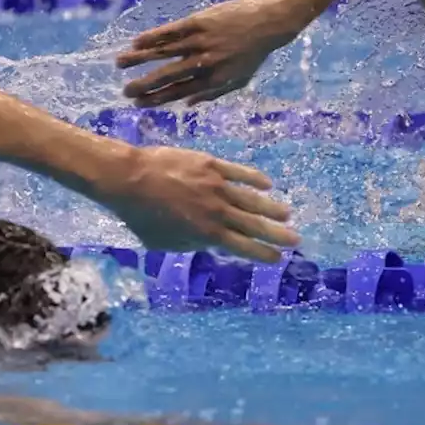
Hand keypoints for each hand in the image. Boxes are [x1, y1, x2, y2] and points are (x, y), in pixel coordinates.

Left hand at [103, 145, 300, 262]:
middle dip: (277, 234)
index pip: (243, 247)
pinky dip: (255, 179)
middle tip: (295, 239)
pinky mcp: (212, 166)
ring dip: (271, 208)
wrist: (129, 179)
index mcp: (207, 234)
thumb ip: (190, 244)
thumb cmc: (140, 215)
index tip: (277, 258)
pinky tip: (267, 184)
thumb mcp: (163, 242)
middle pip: (254, 225)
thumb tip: (206, 243)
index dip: (262, 253)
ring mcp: (217, 187)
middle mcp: (218, 212)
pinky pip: (239, 173)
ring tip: (287, 214)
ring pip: (252, 200)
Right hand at [117, 0, 303, 106]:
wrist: (270, 22)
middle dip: (144, 86)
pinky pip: (171, 32)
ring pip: (165, 53)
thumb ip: (213, 94)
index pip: (180, 93)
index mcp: (216, 80)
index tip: (139, 104)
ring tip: (120, 64)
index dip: (157, 100)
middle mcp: (207, 63)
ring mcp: (202, 41)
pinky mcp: (200, 22)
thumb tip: (187, 105)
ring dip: (140, 59)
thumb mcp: (239, 80)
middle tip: (125, 92)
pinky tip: (136, 42)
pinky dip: (153, 37)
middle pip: (169, 77)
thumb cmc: (253, 53)